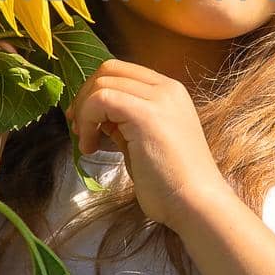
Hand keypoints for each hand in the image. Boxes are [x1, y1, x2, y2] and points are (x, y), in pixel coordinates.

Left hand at [66, 59, 230, 229]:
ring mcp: (158, 99)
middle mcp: (166, 88)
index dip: (94, 90)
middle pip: (109, 70)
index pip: (122, 71)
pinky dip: (87, 122)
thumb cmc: (172, 183)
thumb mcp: (144, 142)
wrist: (196, 204)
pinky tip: (91, 147)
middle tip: (78, 128)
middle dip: (85, 97)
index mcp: (169, 92)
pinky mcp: (146, 115)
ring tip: (88, 143)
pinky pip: (101, 100)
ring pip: (102, 83)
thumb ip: (124, 123)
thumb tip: (97, 116)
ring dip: (84, 113)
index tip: (83, 119)